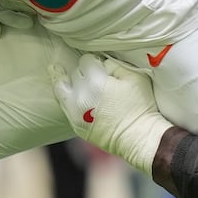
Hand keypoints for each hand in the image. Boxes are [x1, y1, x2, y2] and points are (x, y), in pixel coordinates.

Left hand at [51, 53, 170, 173]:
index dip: (94, 60)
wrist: (139, 138)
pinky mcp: (75, 123)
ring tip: (56, 70)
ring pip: (60, 87)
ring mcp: (75, 112)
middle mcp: (81, 96)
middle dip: (84, 72)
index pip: (86, 60)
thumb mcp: (135, 77)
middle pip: (75, 72)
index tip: (100, 64)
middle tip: (95, 76)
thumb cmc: (141, 106)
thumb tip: (101, 62)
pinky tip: (63, 88)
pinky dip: (64, 95)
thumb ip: (114, 64)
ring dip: (63, 79)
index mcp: (96, 82)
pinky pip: (63, 104)